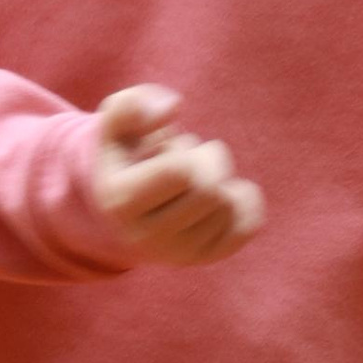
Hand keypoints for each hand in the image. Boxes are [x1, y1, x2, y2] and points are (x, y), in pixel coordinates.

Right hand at [90, 84, 264, 265]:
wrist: (123, 206)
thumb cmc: (125, 153)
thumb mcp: (115, 122)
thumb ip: (132, 104)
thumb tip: (172, 109)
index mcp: (120, 202)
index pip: (180, 172)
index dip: (186, 150)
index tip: (174, 148)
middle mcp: (146, 238)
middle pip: (209, 191)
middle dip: (208, 162)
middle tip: (191, 158)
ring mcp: (176, 254)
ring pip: (228, 206)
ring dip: (220, 179)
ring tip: (194, 178)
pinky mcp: (203, 258)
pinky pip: (248, 226)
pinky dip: (244, 199)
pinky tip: (224, 192)